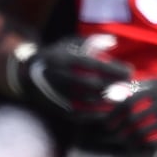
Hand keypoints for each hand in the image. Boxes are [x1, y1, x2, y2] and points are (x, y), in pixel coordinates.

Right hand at [8, 36, 131, 122]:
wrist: (27, 75)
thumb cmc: (57, 55)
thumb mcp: (70, 43)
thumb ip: (93, 41)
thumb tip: (114, 42)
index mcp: (65, 58)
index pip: (94, 64)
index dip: (114, 69)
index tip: (130, 71)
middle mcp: (61, 76)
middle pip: (93, 84)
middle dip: (114, 87)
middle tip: (130, 88)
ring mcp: (58, 93)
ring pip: (87, 100)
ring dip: (107, 102)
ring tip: (123, 100)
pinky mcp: (56, 107)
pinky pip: (78, 114)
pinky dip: (93, 115)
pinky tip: (106, 113)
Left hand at [93, 80, 156, 156]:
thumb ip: (136, 87)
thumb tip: (111, 92)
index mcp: (156, 89)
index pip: (127, 102)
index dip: (114, 115)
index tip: (107, 123)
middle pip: (133, 119)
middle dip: (121, 130)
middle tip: (115, 136)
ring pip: (143, 132)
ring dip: (130, 140)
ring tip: (126, 144)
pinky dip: (145, 147)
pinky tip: (141, 149)